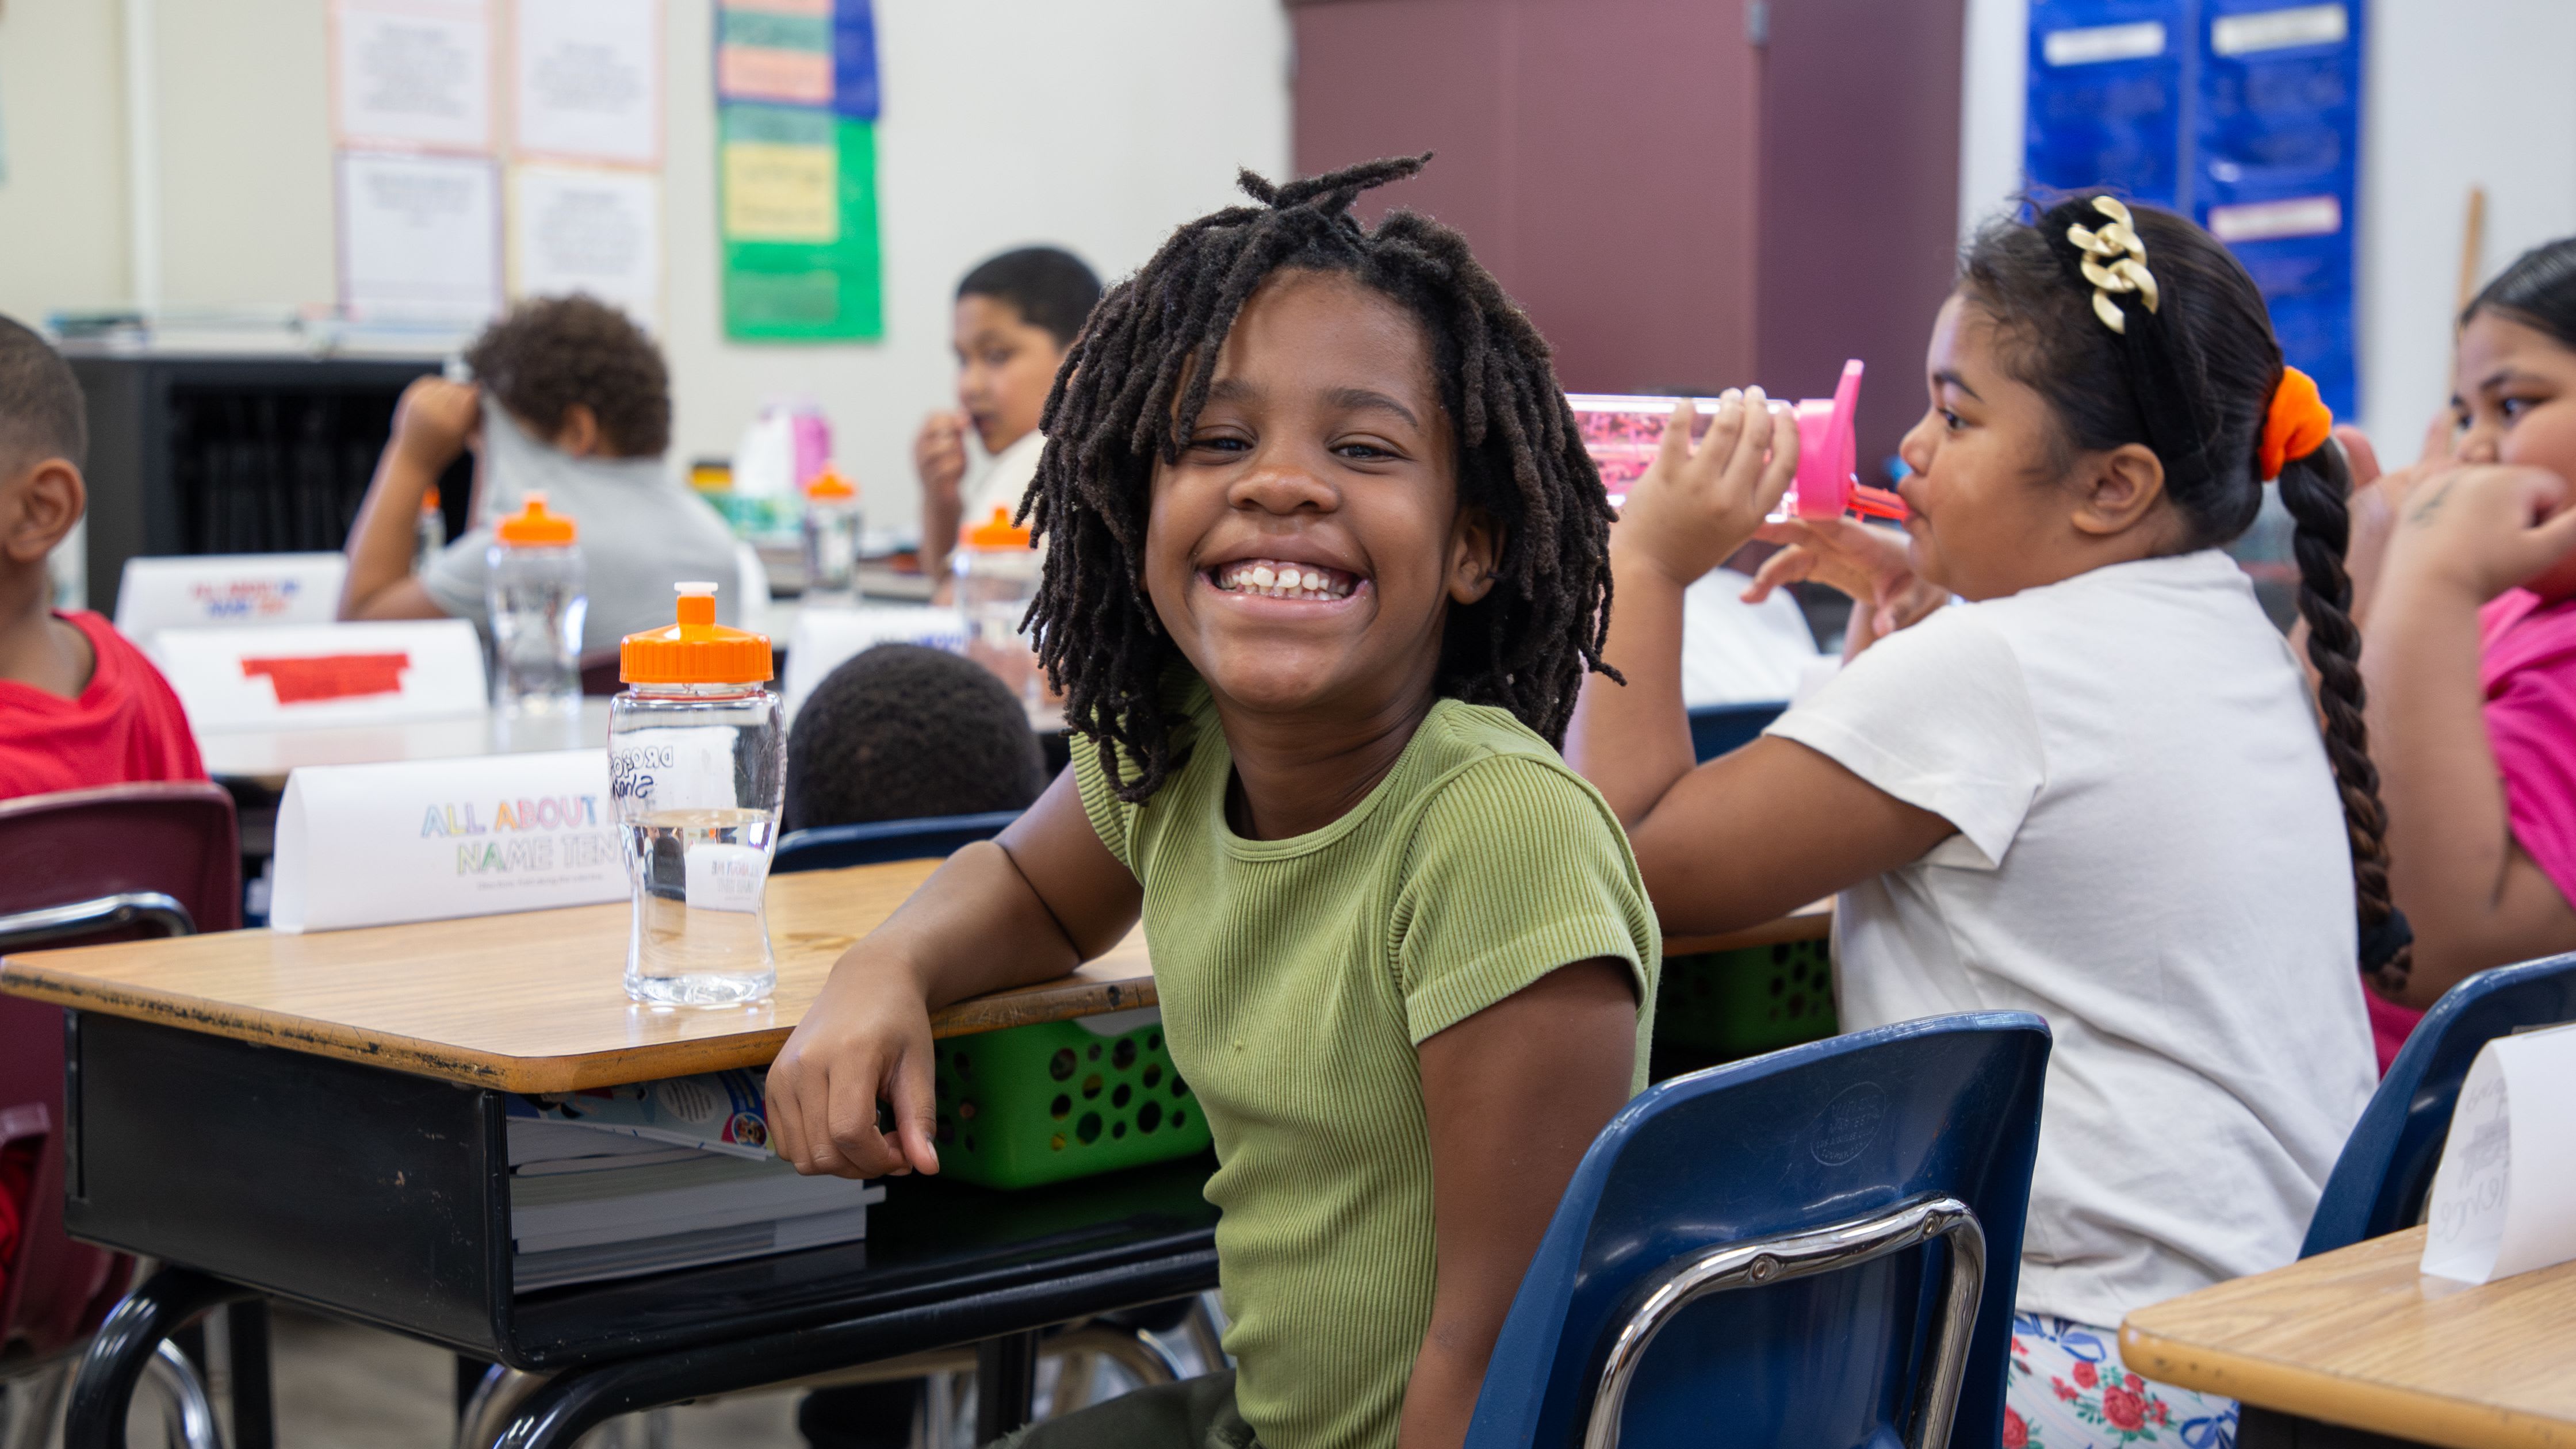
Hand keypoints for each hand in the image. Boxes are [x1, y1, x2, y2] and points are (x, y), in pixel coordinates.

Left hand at [389, 378, 479, 473]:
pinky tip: (438, 396)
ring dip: (451, 388)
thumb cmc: (441, 451)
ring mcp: (419, 403)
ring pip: (444, 383)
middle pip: (457, 388)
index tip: (478, 399)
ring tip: (450, 402)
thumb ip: (472, 415)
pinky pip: (429, 381)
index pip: (470, 395)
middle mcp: (433, 411)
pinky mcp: (409, 397)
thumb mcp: (463, 437)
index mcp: (450, 425)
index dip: (476, 395)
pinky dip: (437, 386)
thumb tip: (479, 390)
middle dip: (464, 392)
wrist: (412, 457)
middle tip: (464, 402)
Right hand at [764, 949, 941, 1178]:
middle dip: (864, 1165)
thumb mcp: (919, 1066)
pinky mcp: (770, 1084)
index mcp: (846, 1054)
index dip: (879, 1159)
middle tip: (893, 1145)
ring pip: (802, 1157)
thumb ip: (920, 1119)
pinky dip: (817, 1150)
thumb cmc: (898, 1021)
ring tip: (870, 1137)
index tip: (905, 1154)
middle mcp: (803, 1066)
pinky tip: (844, 1129)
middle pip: (824, 1152)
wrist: (867, 981)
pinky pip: (787, 1145)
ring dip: (840, 1163)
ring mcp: (780, 1076)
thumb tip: (928, 1169)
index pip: (850, 1133)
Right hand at [915, 411, 968, 503]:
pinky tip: (959, 470)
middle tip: (964, 438)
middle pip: (934, 428)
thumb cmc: (950, 472)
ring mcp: (923, 465)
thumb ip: (957, 433)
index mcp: (922, 440)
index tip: (965, 423)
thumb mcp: (955, 449)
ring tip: (961, 457)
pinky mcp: (932, 480)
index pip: (932, 416)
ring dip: (955, 449)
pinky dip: (957, 465)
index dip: (950, 416)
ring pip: (941, 446)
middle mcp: (918, 450)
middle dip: (953, 430)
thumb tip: (964, 416)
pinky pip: (946, 466)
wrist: (942, 501)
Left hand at [1612, 389, 1799, 588]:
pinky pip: (1678, 431)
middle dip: (1759, 408)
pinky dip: (1685, 410)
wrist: (1648, 570)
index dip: (1788, 431)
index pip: (1784, 463)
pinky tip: (1689, 403)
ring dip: (1730, 404)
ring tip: (1730, 396)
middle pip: (1756, 438)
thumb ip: (1752, 497)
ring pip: (1724, 428)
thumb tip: (1763, 450)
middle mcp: (1729, 499)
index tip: (1784, 412)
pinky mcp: (1665, 476)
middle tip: (1755, 395)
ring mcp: (1697, 485)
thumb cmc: (1692, 550)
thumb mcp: (1736, 532)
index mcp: (1752, 515)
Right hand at [1745, 515, 1943, 653]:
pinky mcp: (1821, 565)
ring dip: (1768, 570)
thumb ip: (1898, 611)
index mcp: (1868, 543)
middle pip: (1806, 531)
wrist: (1916, 580)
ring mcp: (1829, 552)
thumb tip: (1883, 629)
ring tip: (1748, 596)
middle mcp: (1843, 542)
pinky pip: (1791, 570)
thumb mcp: (1917, 596)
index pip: (1840, 528)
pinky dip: (1770, 582)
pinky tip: (1751, 598)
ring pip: (1792, 552)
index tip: (1792, 511)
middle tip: (1748, 527)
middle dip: (1778, 528)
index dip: (1816, 519)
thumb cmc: (1919, 580)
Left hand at [2384, 464, 2575, 603]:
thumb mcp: (2543, 552)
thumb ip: (2574, 527)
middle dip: (2514, 515)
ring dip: (2486, 513)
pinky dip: (2455, 514)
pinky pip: (2452, 496)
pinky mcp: (2419, 493)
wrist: (2423, 590)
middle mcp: (2475, 469)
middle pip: (2516, 489)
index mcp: (2510, 478)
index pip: (2550, 490)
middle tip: (2492, 546)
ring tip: (2469, 544)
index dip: (2544, 520)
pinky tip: (2449, 537)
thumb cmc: (2485, 573)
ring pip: (2485, 492)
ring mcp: (2443, 478)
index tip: (2520, 543)